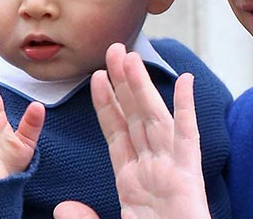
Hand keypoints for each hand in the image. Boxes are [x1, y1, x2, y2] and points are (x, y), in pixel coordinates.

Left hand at [53, 43, 210, 218]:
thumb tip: (64, 208)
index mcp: (132, 182)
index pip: (116, 134)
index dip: (105, 105)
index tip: (95, 78)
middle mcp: (151, 168)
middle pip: (134, 117)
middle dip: (123, 83)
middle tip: (113, 50)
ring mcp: (170, 169)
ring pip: (153, 118)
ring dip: (143, 87)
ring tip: (130, 57)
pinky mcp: (188, 176)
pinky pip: (187, 137)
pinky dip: (188, 108)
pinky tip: (186, 82)